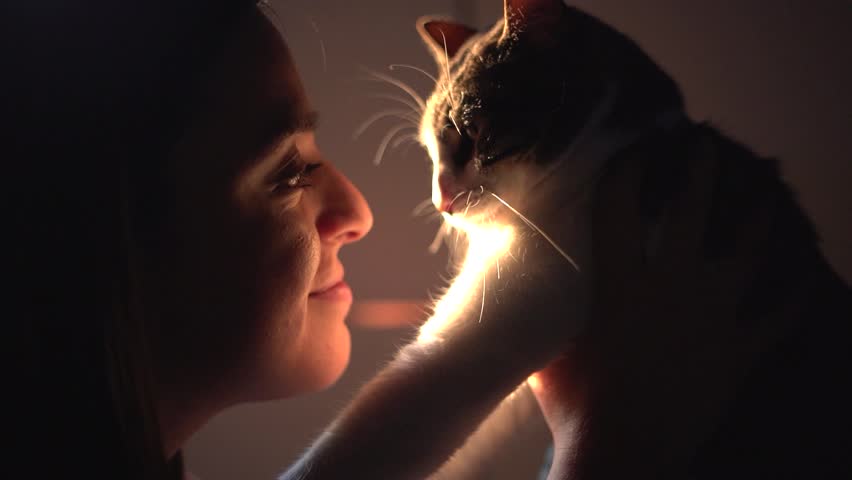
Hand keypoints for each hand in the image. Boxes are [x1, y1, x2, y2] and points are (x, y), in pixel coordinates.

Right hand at [531, 139, 776, 478]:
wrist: (623, 452)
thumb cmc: (575, 403)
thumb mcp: (547, 351)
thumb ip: (544, 318)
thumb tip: (523, 300)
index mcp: (620, 279)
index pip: (619, 204)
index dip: (625, 167)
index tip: (631, 147)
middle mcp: (671, 284)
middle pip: (692, 208)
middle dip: (698, 168)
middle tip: (702, 142)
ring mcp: (712, 316)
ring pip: (746, 251)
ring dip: (756, 217)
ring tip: (762, 192)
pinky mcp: (737, 352)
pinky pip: (777, 318)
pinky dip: (792, 297)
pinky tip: (802, 277)